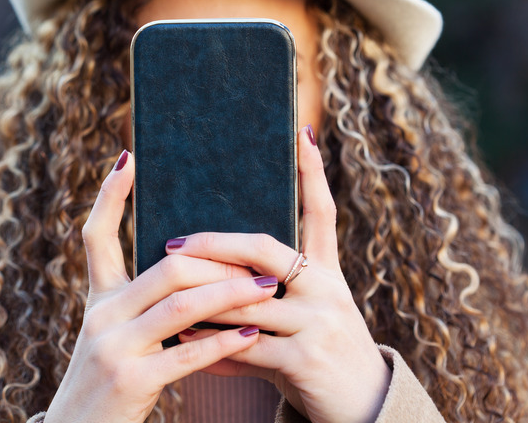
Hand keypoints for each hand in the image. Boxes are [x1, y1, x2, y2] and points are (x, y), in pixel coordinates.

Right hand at [44, 150, 279, 422]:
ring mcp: (113, 347)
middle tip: (260, 260)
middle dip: (219, 261)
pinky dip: (224, 341)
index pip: (97, 235)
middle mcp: (101, 314)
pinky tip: (252, 333)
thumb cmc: (109, 382)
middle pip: (167, 268)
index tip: (131, 157)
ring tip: (269, 288)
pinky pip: (188, 353)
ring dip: (232, 293)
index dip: (111, 195)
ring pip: (182, 304)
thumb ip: (143, 303)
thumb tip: (195, 268)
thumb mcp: (113, 335)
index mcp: (98, 298)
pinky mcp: (131, 381)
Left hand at [169, 126, 391, 422]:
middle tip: (175, 243)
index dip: (313, 171)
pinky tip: (184, 343)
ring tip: (166, 288)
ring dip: (203, 298)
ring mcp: (319, 322)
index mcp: (326, 271)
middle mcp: (327, 288)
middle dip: (215, 244)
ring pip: (246, 300)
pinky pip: (245, 347)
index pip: (321, 211)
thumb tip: (209, 274)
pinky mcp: (306, 358)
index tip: (301, 133)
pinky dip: (211, 346)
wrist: (361, 406)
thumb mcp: (301, 315)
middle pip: (265, 249)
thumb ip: (263, 293)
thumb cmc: (318, 351)